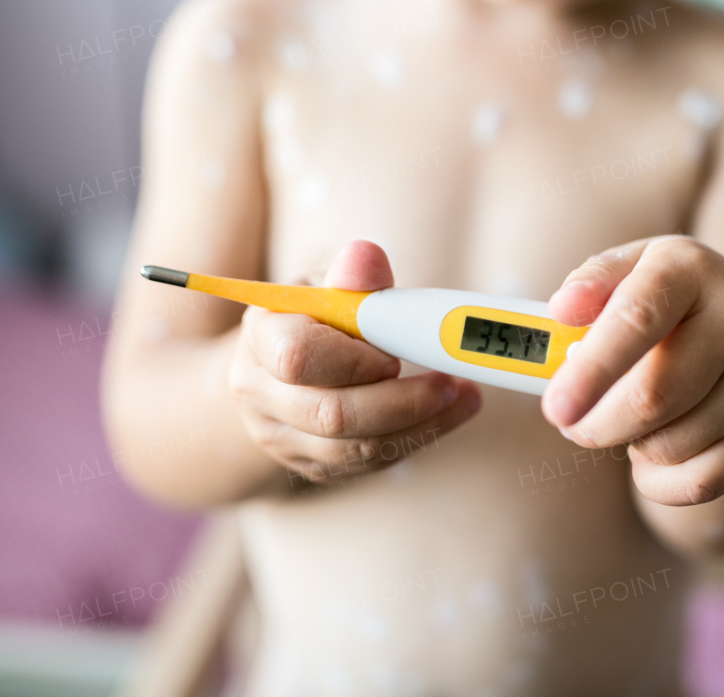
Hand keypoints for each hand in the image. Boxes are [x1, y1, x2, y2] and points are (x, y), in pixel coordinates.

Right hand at [227, 240, 481, 483]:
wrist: (276, 372)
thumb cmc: (310, 320)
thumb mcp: (326, 288)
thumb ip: (351, 278)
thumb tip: (367, 256)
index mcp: (261, 339)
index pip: (299, 357)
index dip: (354, 360)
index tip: (393, 353)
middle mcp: (261, 396)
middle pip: (332, 414)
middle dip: (401, 400)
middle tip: (447, 380)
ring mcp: (283, 439)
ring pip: (356, 449)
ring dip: (421, 422)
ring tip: (462, 393)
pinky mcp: (314, 466)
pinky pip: (370, 462)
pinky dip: (419, 437)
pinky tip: (450, 412)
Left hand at [543, 237, 723, 506]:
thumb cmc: (660, 302)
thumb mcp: (626, 272)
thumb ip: (590, 283)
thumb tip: (563, 309)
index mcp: (690, 269)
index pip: (638, 319)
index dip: (592, 368)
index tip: (555, 407)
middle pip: (653, 397)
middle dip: (595, 424)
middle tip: (568, 421)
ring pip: (672, 446)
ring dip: (630, 445)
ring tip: (630, 416)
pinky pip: (702, 482)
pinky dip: (659, 481)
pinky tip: (650, 452)